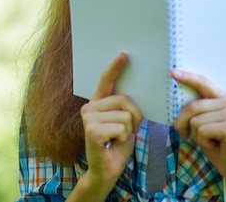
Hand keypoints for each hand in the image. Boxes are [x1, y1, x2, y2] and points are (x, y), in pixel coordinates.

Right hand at [79, 53, 142, 190]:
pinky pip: (121, 128)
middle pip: (124, 100)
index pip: (106, 81)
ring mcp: (88, 118)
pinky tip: (113, 144)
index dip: (115, 68)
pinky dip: (123, 138)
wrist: (107, 171)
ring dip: (129, 131)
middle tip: (126, 131)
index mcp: (97, 103)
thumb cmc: (117, 146)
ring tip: (118, 139)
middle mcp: (89, 107)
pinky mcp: (92, 131)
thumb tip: (136, 95)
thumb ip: (126, 108)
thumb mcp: (125, 123)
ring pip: (125, 115)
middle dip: (134, 117)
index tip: (124, 55)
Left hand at [172, 69, 225, 180]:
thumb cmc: (217, 144)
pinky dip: (202, 141)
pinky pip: (201, 131)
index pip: (203, 83)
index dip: (188, 77)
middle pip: (192, 106)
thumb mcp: (203, 122)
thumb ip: (196, 110)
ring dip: (195, 135)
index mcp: (223, 98)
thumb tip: (177, 100)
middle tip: (185, 134)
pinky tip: (215, 145)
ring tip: (209, 140)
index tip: (173, 73)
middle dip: (182, 123)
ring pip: (195, 120)